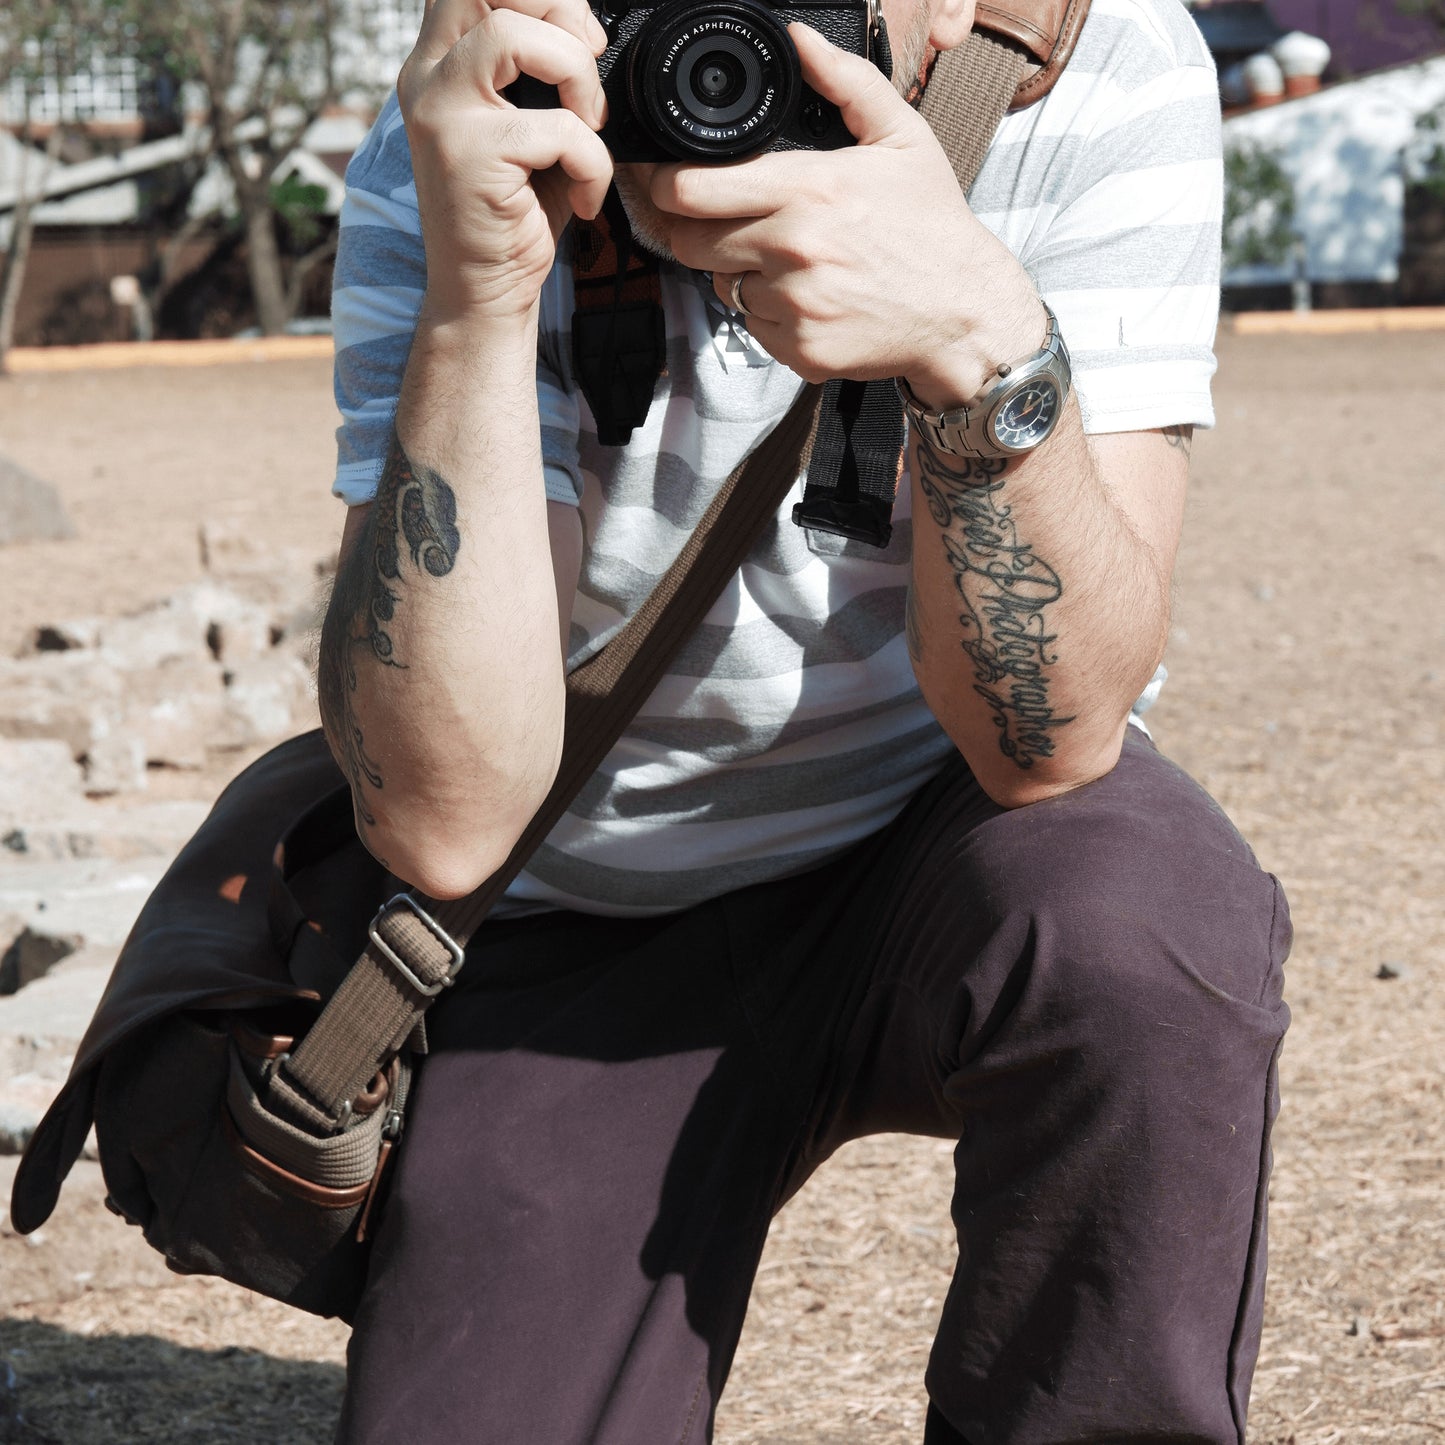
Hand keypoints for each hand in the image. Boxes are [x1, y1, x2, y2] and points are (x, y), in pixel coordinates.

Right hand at [397, 0, 614, 318]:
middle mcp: (428, 77)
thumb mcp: (528, 128)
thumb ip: (541, 72)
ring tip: (587, 129)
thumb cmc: (514, 215)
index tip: (583, 41)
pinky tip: (583, 197)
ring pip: (516, 34)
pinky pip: (558, 128)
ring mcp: (441, 112)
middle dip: (559, 12)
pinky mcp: (468, 154)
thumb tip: (587, 28)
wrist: (485, 295)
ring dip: (577, 77)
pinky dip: (592, 163)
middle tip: (587, 67)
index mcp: (440, 63)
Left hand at [651, 23, 1041, 395]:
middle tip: (725, 222)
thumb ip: (847, 81)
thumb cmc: (934, 227)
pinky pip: (753, 328)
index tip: (658, 179)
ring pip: (722, 287)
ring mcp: (793, 306)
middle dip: (696, 230)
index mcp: (807, 190)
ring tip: (788, 261)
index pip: (690, 190)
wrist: (965, 315)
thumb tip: (800, 40)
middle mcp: (792, 249)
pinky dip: (769, 314)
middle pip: (688, 243)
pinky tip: (809, 297)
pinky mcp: (799, 350)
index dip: (662, 184)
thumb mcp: (903, 138)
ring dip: (739, 273)